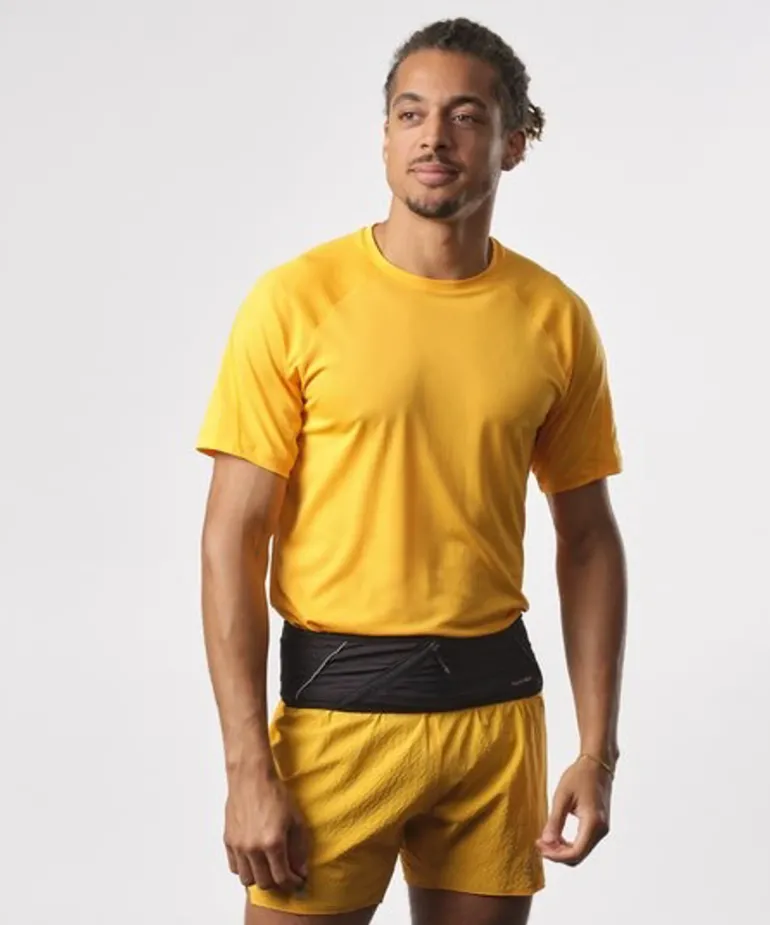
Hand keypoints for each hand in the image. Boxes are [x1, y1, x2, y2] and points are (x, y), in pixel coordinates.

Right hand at [224, 767, 309, 893]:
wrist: (252, 777)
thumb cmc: (275, 794)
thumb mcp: (296, 820)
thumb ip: (299, 849)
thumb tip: (301, 871)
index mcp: (273, 843)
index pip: (282, 878)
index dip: (293, 883)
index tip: (298, 881)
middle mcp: (253, 848)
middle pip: (264, 883)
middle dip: (277, 883)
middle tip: (285, 875)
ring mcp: (238, 846)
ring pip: (247, 879)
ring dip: (259, 878)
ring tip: (268, 868)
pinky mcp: (228, 841)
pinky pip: (234, 867)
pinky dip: (245, 868)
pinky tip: (254, 859)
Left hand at [536, 756, 611, 865]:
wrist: (598, 765)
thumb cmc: (580, 776)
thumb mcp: (562, 796)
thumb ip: (555, 821)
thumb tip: (547, 842)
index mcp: (593, 823)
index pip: (575, 852)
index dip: (556, 855)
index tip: (540, 846)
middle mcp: (601, 830)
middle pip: (578, 856)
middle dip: (557, 854)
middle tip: (540, 843)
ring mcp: (602, 829)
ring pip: (581, 851)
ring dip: (563, 850)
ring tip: (545, 839)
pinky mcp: (599, 826)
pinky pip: (584, 843)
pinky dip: (570, 844)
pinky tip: (557, 836)